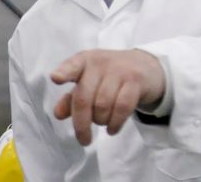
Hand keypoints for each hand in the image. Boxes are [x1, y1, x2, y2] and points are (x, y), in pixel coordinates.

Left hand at [50, 49, 164, 145]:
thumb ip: (71, 98)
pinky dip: (115, 123)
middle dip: (81, 123)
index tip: (55, 78)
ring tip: (102, 123)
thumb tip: (58, 114)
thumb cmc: (108, 75)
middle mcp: (99, 63)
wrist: (145, 66)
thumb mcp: (88, 81)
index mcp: (83, 61)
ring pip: (103, 105)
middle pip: (84, 97)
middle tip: (83, 140)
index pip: (72, 66)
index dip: (64, 72)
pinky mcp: (135, 81)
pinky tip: (112, 129)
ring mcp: (119, 70)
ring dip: (100, 121)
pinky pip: (122, 107)